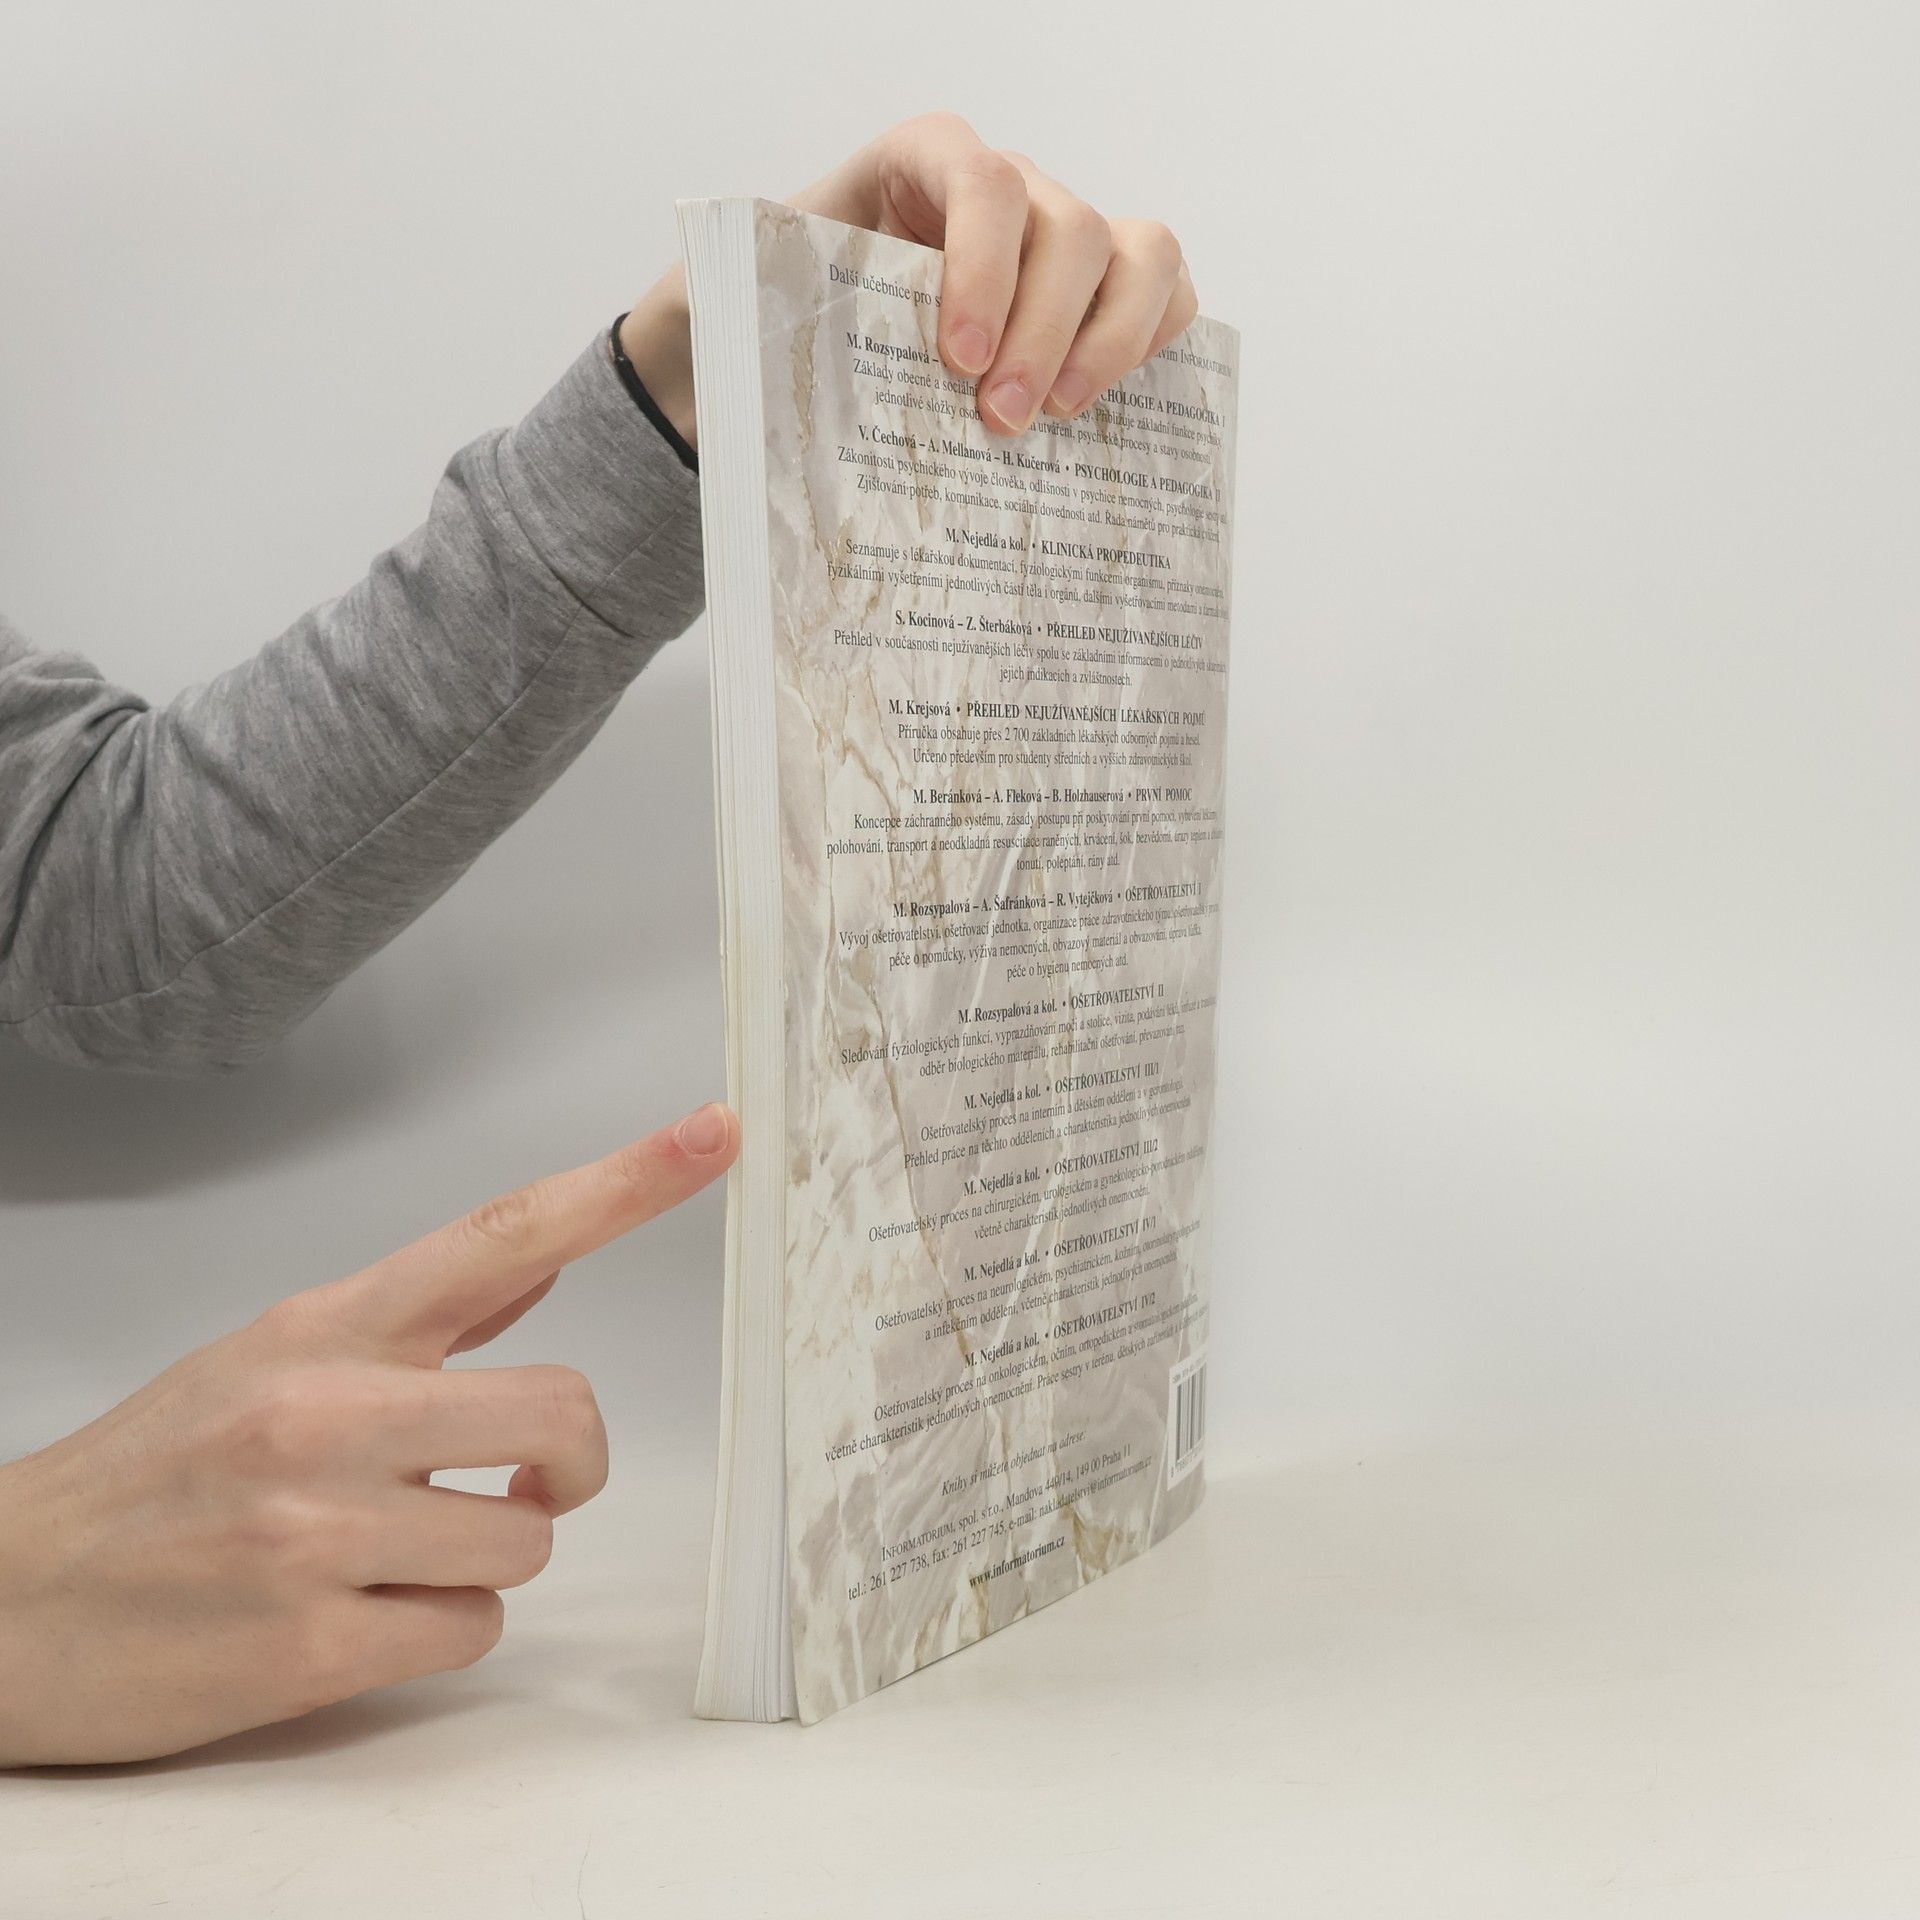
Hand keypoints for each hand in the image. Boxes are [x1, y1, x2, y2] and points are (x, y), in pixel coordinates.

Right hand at [0, 1102, 738, 1766]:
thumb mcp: (273, 1356)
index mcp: (325, 1329)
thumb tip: (548, 1252)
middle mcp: (327, 1415)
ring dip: (490, 1553)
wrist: (2, 1604)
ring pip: (528, 1537)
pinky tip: (360, 1615)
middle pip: (565, 1412)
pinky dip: (438, 1627)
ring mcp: (316, 1534)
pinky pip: (470, 1630)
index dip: (625, 1180)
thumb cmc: (154, 1470)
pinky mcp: (305, 1648)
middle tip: (528, 1476)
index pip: (502, 1232)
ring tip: (397, 1554)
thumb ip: (424, 1315)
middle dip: (571, 1459)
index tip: (716, 1134)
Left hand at [619, 111, 1198, 445]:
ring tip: (1060, 419)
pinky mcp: (1097, 300)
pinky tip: (1102, 409)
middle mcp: (1005, 190)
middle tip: (1001, 424)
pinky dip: (1154, 343)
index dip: (986, 266)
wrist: (804, 357)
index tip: (959, 361)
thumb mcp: (741, 300)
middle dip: (1044, 329)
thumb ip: (737, 301)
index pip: (981, 181)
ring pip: (1136, 252)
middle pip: (1069, 226)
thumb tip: (708, 342)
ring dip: (1112, 340)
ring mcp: (1060, 243)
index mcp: (919, 163)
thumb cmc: (776, 324)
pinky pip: (1163, 293)